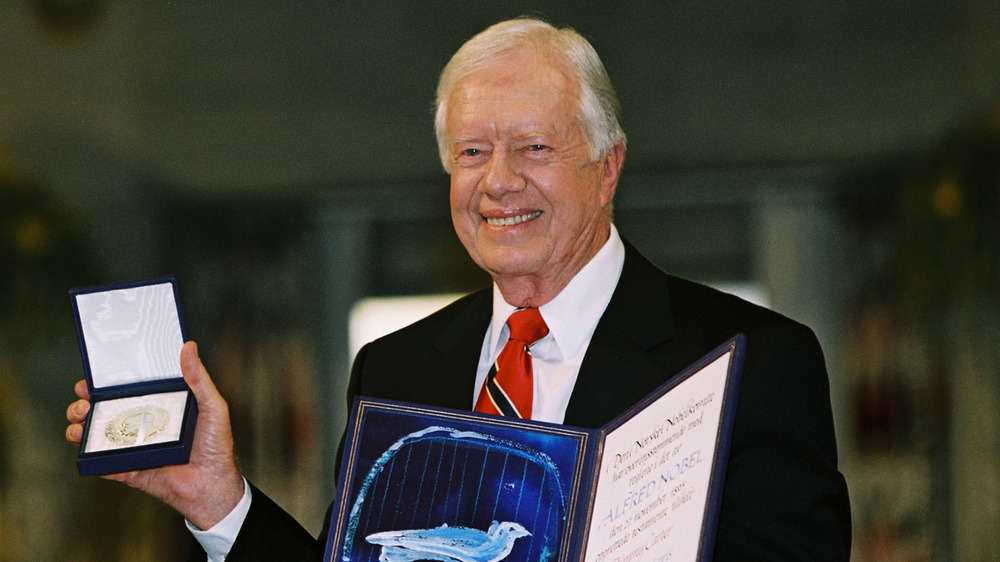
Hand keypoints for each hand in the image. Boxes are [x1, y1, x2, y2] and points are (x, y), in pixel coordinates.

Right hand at [66, 341, 244, 529]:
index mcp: (159, 407)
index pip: (127, 391)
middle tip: (84, 401)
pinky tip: (85, 445)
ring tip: (79, 422)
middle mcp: (143, 426)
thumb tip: (189, 346)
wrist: (212, 485)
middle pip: (105, 411)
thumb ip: (199, 378)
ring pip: (96, 436)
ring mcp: (134, 448)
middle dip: (85, 404)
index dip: (106, 384)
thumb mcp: (212, 405)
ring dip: (80, 427)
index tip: (92, 378)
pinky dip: (88, 456)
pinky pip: (102, 463)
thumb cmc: (216, 445)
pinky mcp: (129, 470)